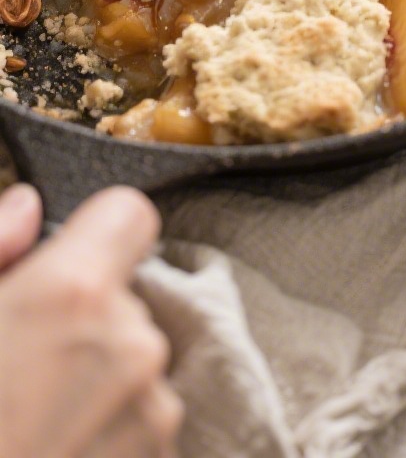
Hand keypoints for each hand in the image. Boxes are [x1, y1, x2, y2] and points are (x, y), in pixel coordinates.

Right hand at [0, 183, 182, 457]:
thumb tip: (25, 208)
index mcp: (74, 295)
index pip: (131, 214)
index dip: (98, 229)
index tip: (70, 255)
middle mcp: (130, 345)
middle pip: (124, 296)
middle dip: (82, 317)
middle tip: (19, 361)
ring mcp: (150, 412)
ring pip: (131, 362)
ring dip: (94, 378)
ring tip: (28, 419)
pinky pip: (137, 420)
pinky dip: (104, 428)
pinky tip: (49, 449)